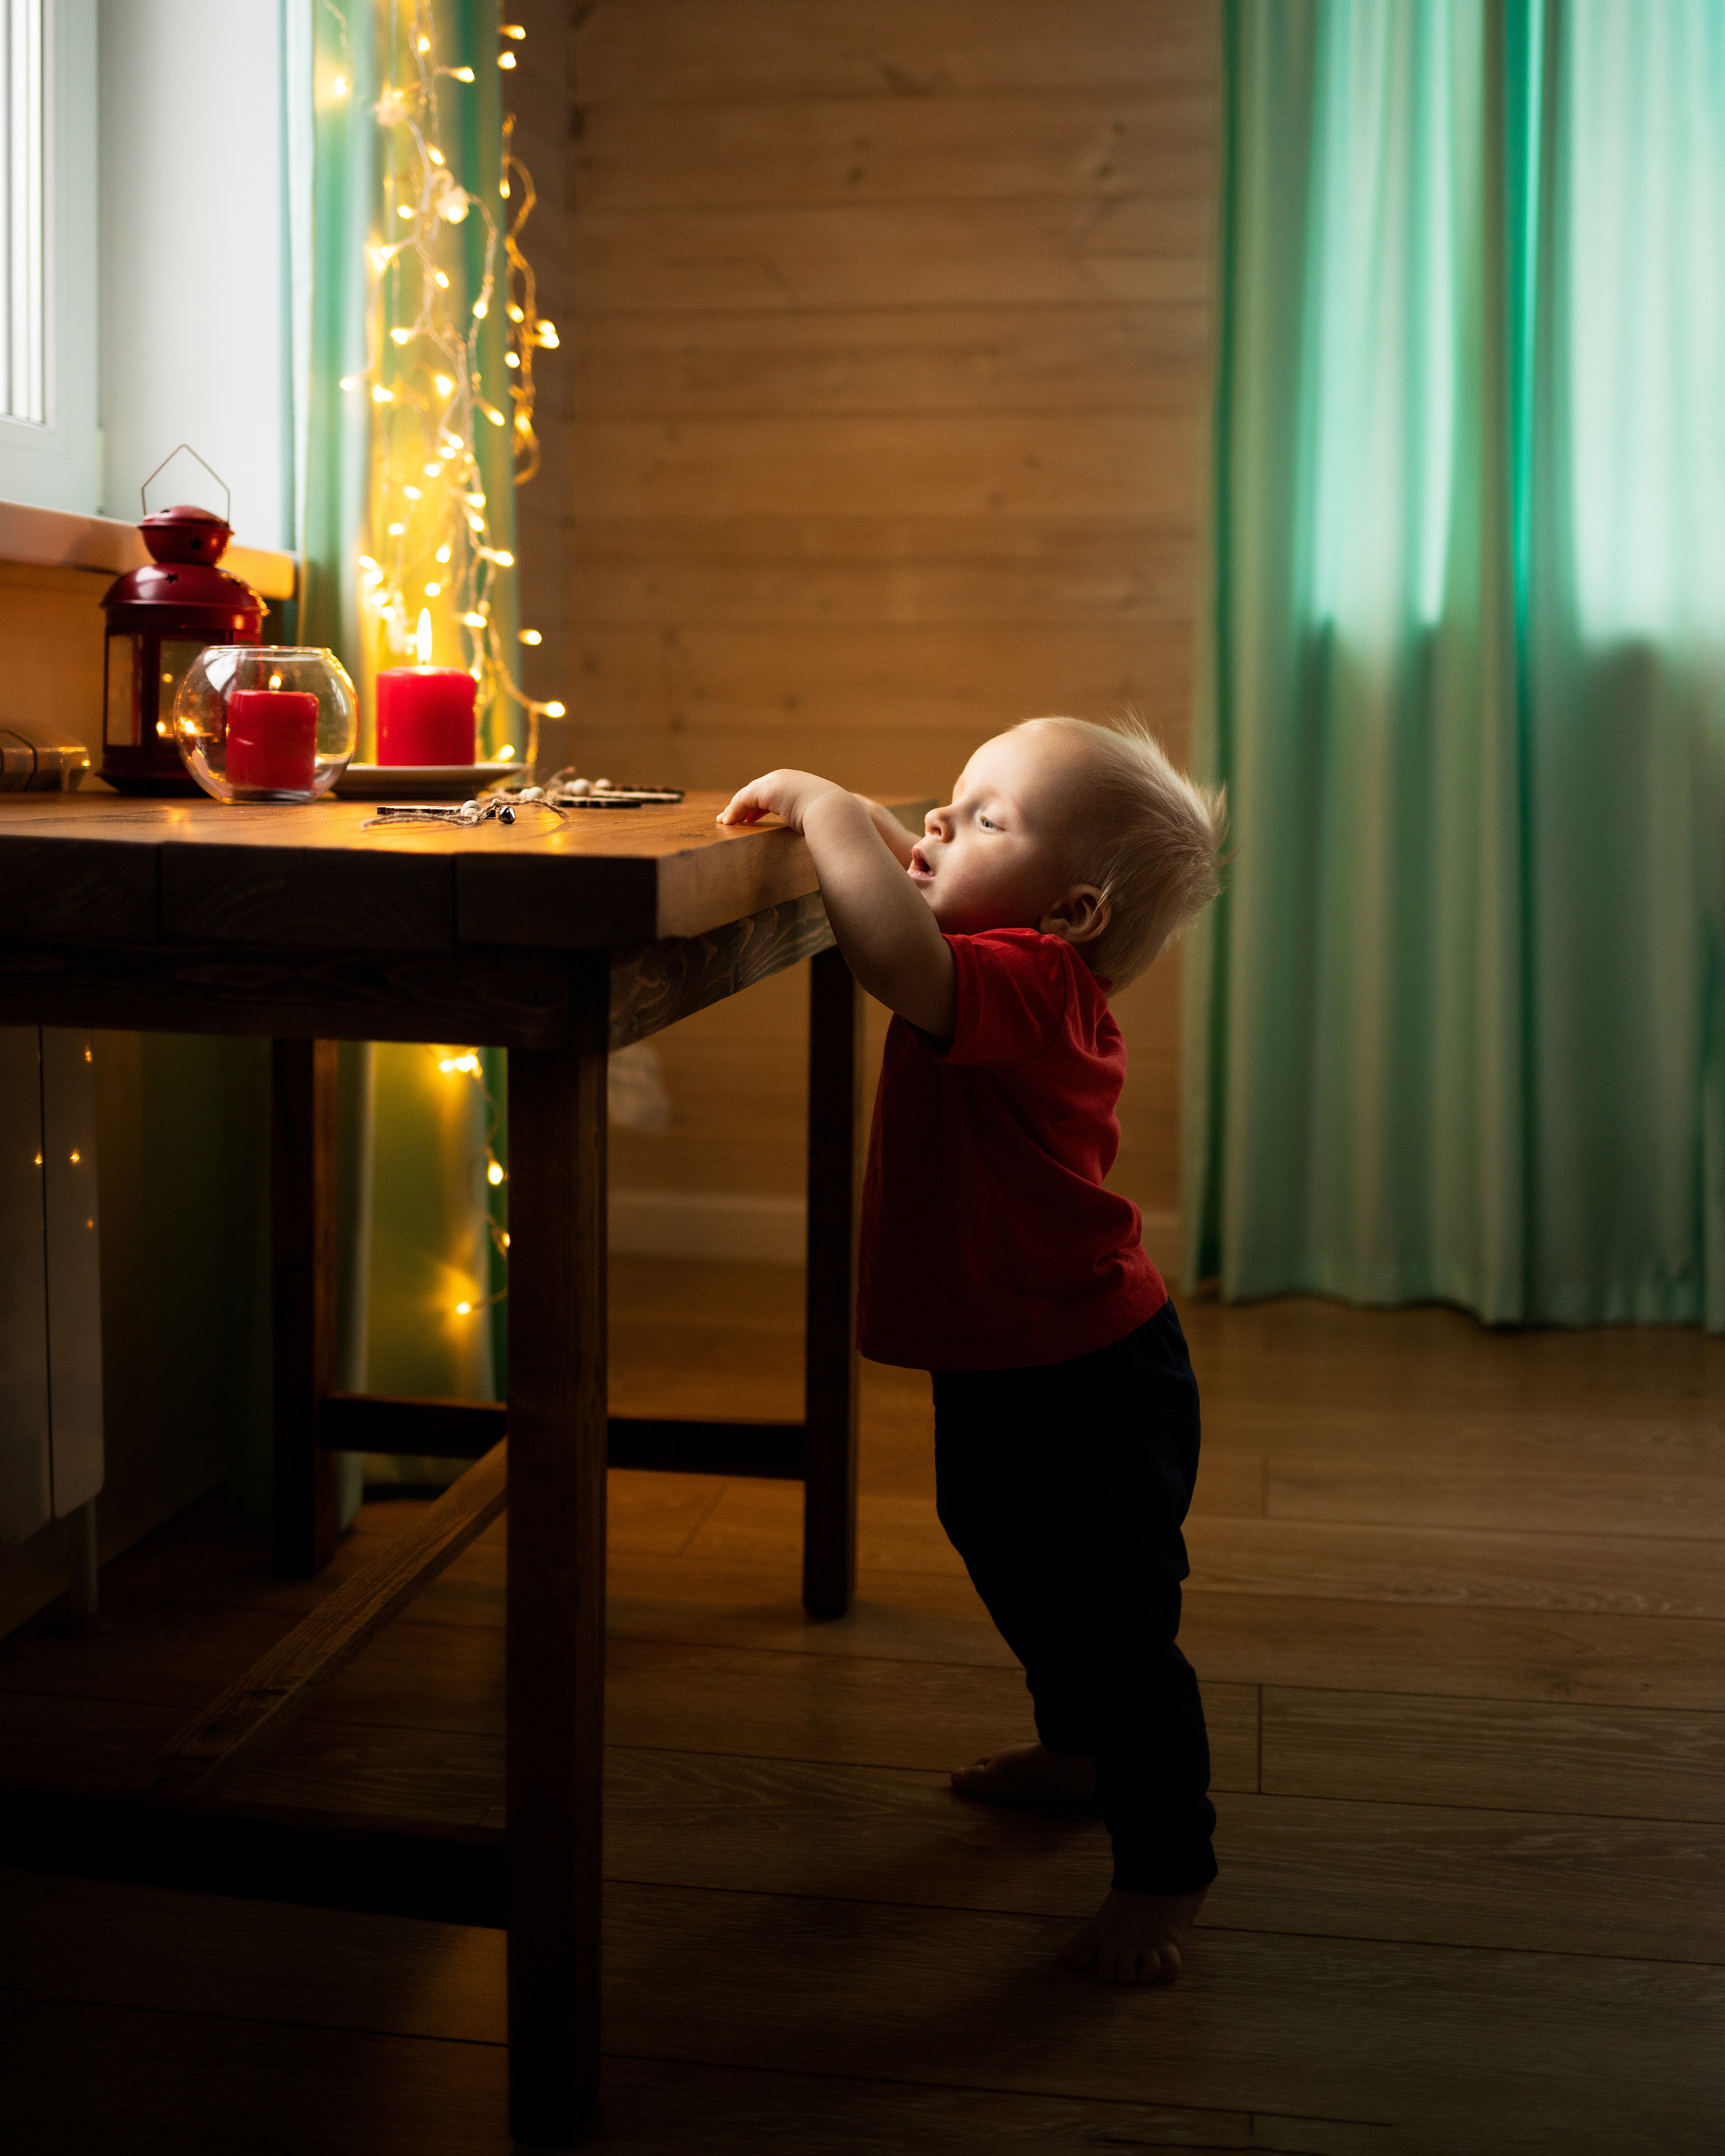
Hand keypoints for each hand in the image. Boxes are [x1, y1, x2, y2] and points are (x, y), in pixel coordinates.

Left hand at [718, 770, 847, 834]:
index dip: (759, 805)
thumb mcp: (823, 819)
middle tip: (731, 818)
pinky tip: (728, 822)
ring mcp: (776, 782)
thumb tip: (817, 839)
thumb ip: (815, 823)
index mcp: (800, 784)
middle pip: (757, 791)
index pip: (773, 793)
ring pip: (748, 795)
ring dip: (735, 809)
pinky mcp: (767, 790)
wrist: (836, 813)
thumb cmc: (834, 822)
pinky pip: (743, 800)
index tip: (750, 817)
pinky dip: (734, 811)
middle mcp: (786, 778)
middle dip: (743, 805)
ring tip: (725, 822)